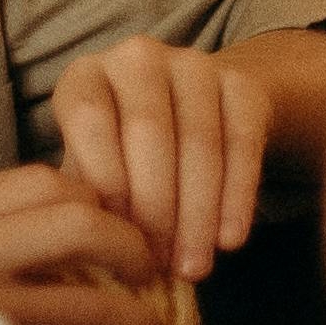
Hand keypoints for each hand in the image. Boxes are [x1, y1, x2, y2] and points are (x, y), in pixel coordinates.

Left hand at [50, 35, 272, 281]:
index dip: (104, 181)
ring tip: (193, 266)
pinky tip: (230, 240)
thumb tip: (83, 257)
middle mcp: (137, 58)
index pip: (91, 119)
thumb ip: (83, 200)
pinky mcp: (241, 82)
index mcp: (86, 75)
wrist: (200, 111)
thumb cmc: (126, 156)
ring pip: (199, 140)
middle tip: (158, 265)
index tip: (114, 241)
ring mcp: (193, 64)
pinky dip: (238, 197)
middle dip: (155, 208)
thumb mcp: (92, 168)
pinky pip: (243, 142)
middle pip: (148, 132)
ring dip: (197, 213)